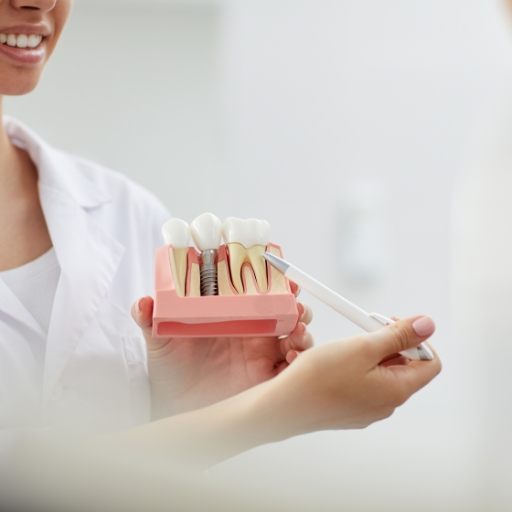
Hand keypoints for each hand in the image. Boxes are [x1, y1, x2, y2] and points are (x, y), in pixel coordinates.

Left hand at [131, 294, 313, 417]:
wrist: (175, 409)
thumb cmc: (170, 371)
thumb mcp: (159, 341)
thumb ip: (150, 319)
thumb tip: (143, 302)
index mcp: (234, 315)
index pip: (259, 291)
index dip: (273, 279)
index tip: (280, 271)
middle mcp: (253, 332)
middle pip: (285, 309)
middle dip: (296, 301)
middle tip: (295, 299)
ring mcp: (263, 354)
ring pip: (295, 334)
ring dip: (302, 327)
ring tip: (297, 328)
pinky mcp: (268, 377)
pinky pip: (293, 366)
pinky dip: (300, 358)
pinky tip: (292, 356)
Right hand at [260, 316, 440, 437]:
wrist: (284, 406)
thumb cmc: (319, 377)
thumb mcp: (363, 347)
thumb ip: (397, 335)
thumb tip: (427, 325)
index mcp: (397, 390)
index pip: (430, 363)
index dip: (417, 339)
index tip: (393, 325)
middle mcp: (386, 404)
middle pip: (405, 367)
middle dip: (391, 343)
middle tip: (366, 329)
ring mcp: (367, 409)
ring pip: (383, 374)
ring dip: (372, 353)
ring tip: (348, 345)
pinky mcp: (350, 410)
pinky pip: (365, 384)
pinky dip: (358, 367)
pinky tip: (337, 361)